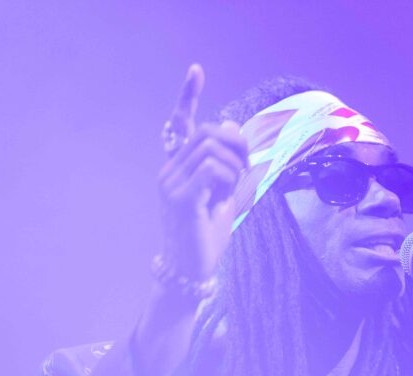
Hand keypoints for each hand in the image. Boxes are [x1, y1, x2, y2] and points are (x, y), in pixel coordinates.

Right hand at [157, 64, 248, 281]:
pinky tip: (221, 198)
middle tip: (244, 170)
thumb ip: (230, 165)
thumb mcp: (226, 194)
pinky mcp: (179, 198)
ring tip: (228, 192)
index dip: (188, 96)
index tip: (196, 70)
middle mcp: (169, 170)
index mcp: (179, 167)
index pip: (179, 124)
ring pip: (213, 150)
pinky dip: (227, 180)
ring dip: (234, 168)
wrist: (194, 268)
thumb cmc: (208, 234)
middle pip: (208, 132)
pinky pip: (213, 170)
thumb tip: (235, 127)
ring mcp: (170, 183)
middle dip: (236, 146)